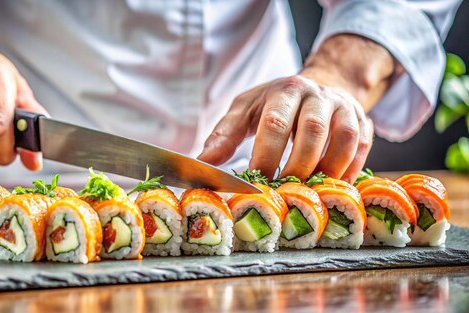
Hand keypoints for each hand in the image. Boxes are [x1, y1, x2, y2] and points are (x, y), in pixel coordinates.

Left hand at [198, 35, 399, 182]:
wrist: (319, 85)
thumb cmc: (275, 104)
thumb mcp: (246, 109)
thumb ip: (224, 134)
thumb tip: (203, 162)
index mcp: (285, 91)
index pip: (275, 124)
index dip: (266, 156)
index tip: (255, 182)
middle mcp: (318, 95)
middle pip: (312, 132)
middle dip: (296, 168)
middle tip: (283, 193)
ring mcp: (345, 108)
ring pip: (344, 141)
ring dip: (326, 172)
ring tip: (308, 194)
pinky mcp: (364, 123)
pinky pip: (362, 150)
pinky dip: (348, 172)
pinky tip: (330, 189)